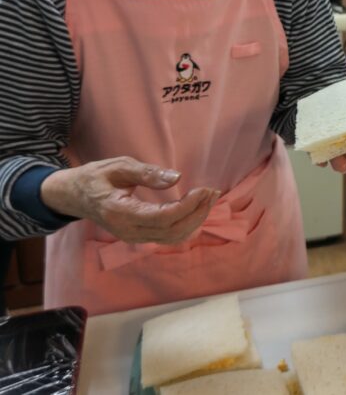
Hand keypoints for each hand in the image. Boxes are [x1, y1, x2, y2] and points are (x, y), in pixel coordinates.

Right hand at [40, 157, 218, 244]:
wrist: (74, 195)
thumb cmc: (95, 177)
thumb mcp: (118, 166)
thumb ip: (147, 173)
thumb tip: (177, 178)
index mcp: (120, 213)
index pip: (162, 218)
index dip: (188, 206)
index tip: (204, 189)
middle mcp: (127, 231)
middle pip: (171, 231)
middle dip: (197, 213)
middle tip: (213, 191)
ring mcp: (132, 237)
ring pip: (172, 237)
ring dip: (195, 220)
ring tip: (209, 198)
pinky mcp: (138, 236)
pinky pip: (167, 237)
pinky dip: (186, 225)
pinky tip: (197, 209)